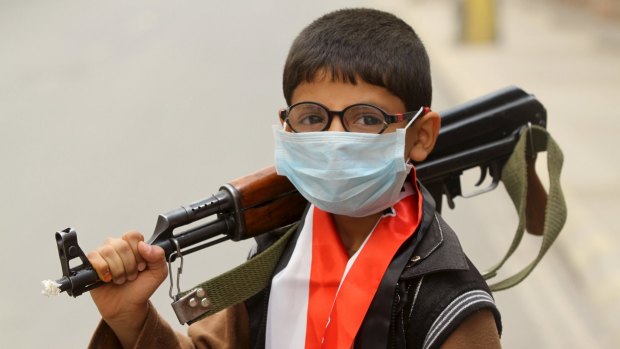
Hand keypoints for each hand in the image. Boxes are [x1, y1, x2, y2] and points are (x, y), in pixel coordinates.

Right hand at [87, 231, 167, 346]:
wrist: (127, 307)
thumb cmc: (141, 288)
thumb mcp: (158, 273)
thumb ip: (158, 256)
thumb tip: (144, 245)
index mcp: (133, 245)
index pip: (133, 235)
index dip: (138, 253)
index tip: (141, 266)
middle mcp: (117, 246)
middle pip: (121, 245)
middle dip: (129, 265)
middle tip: (131, 276)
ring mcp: (103, 254)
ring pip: (108, 251)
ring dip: (118, 270)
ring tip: (121, 279)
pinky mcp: (91, 264)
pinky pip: (94, 258)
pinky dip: (104, 271)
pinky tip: (108, 279)